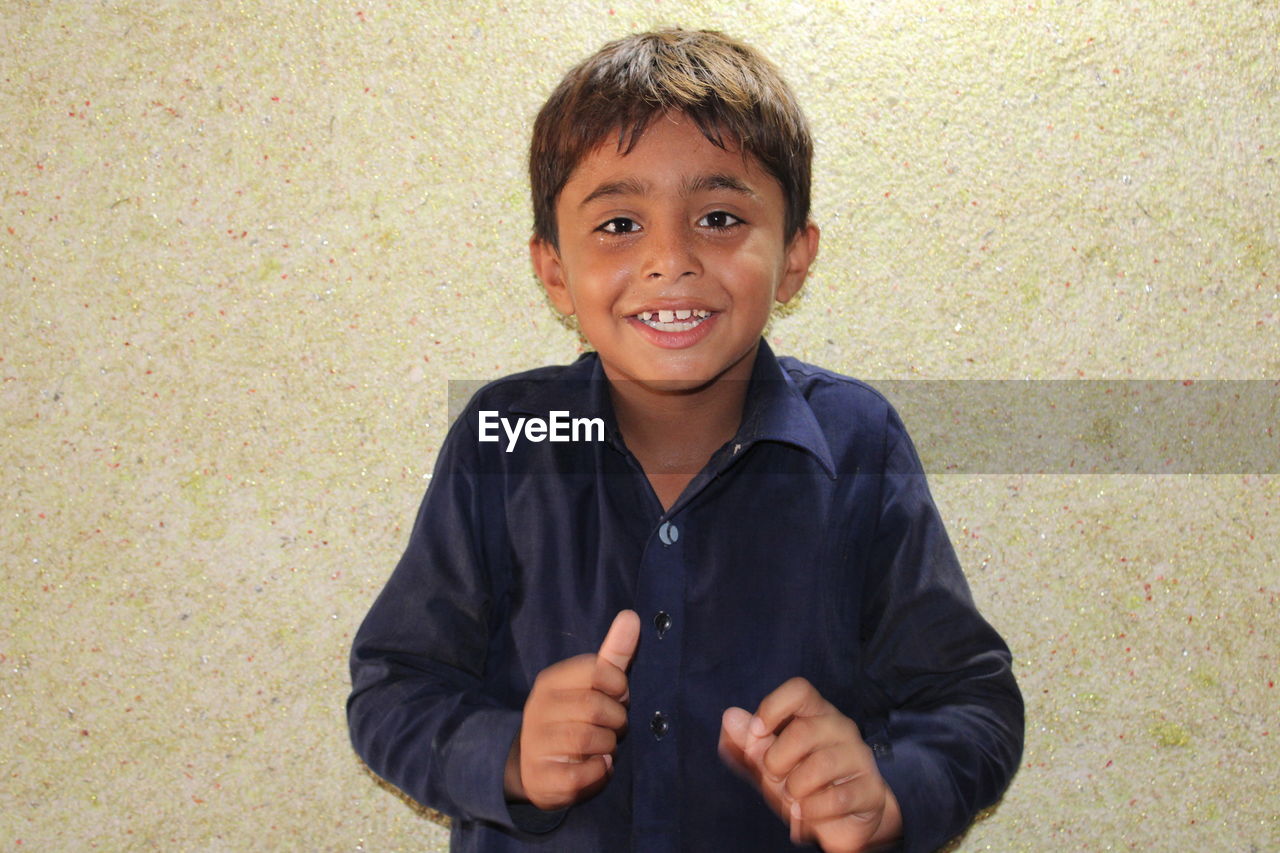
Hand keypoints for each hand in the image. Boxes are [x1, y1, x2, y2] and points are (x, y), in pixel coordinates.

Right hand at [505, 610, 639, 810]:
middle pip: (595, 707)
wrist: (536, 766)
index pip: (596, 670)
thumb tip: (632, 616)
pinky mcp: (541, 778)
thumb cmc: (574, 717)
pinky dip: (599, 773)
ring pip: (590, 740)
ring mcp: (537, 744)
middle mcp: (539, 708)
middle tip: (614, 727)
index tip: (618, 697)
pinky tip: (597, 767)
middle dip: (617, 720)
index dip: (618, 686)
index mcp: (552, 681)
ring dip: (608, 747)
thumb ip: (613, 653)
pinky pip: (582, 775)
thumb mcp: (592, 684)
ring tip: (603, 747)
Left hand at [719, 678, 901, 851]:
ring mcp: (860, 758)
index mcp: (816, 713)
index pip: (799, 690)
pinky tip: (807, 813)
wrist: (845, 820)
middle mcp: (841, 729)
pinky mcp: (871, 790)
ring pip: (819, 766)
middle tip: (775, 777)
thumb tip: (729, 717)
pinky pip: (836, 799)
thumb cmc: (805, 783)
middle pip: (802, 731)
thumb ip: (748, 744)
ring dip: (794, 789)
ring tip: (794, 799)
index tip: (757, 733)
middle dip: (776, 761)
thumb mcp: (770, 764)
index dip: (772, 708)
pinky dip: (812, 811)